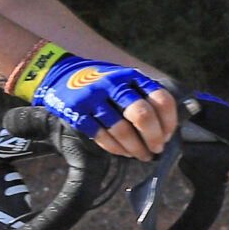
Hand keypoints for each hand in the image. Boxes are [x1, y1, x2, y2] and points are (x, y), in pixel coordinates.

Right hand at [23, 48, 174, 158]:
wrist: (59, 74)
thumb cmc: (100, 83)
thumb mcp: (123, 79)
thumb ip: (143, 95)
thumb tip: (165, 129)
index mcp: (131, 76)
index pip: (160, 99)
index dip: (169, 121)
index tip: (168, 135)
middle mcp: (113, 84)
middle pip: (142, 114)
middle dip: (153, 137)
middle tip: (156, 149)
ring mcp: (93, 98)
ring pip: (121, 129)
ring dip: (135, 147)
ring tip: (141, 155)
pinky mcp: (77, 111)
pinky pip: (100, 135)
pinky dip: (114, 148)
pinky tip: (122, 151)